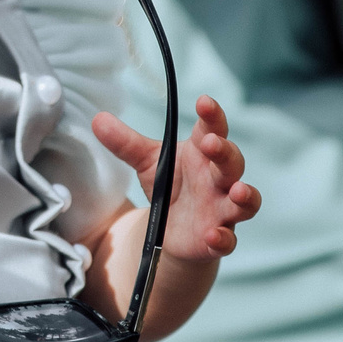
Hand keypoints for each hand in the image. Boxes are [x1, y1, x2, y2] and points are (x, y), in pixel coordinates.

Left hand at [93, 96, 260, 263]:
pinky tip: (213, 235)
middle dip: (224, 152)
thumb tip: (97, 119)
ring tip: (238, 190)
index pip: (213, 128)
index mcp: (202, 154)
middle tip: (210, 143)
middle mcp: (219, 179)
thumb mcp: (146, 162)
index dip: (212, 115)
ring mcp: (222, 209)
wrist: (171, 231)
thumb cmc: (169, 186)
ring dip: (245, 195)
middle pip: (232, 162)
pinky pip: (228, 240)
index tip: (203, 101)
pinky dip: (223, 238)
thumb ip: (125, 143)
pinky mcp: (218, 238)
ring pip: (245, 201)